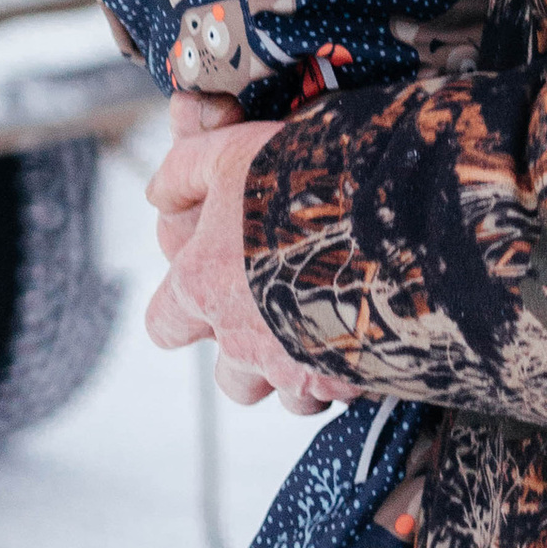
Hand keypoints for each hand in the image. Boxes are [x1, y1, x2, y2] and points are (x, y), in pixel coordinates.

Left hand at [145, 118, 347, 413]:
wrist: (389, 211)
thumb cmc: (305, 179)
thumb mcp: (231, 153)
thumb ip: (183, 172)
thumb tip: (157, 195)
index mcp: (203, 286)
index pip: (165, 324)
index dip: (184, 311)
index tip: (212, 287)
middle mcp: (241, 338)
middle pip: (230, 378)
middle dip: (250, 355)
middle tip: (281, 311)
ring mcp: (295, 365)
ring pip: (287, 395)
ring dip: (301, 370)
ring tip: (330, 326)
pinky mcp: (346, 378)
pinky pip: (340, 394)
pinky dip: (348, 373)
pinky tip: (367, 331)